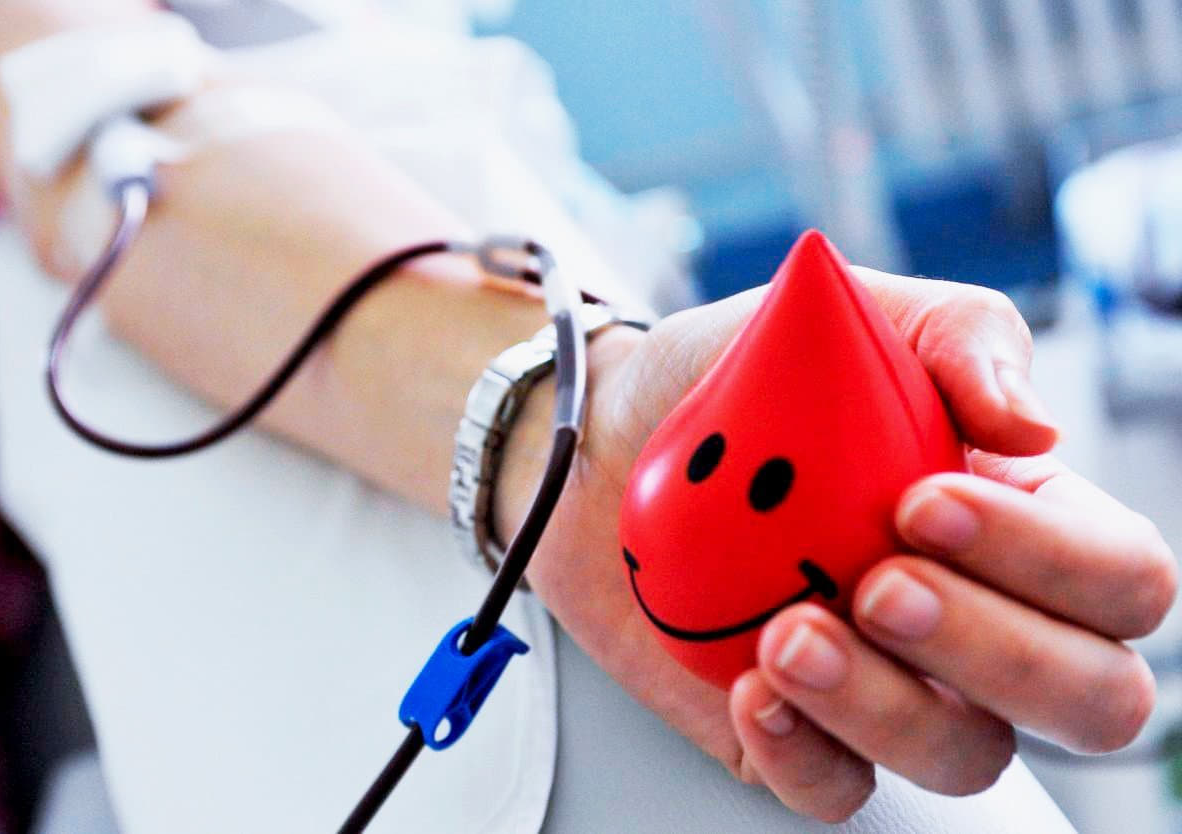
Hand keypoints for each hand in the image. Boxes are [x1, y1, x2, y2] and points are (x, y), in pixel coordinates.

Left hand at [501, 269, 1176, 822]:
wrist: (607, 440)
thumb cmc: (736, 381)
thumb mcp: (850, 319)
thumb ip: (959, 340)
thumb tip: (1032, 424)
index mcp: (1013, 515)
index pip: (1120, 576)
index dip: (1049, 560)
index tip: (922, 501)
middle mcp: (971, 612)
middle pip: (1087, 696)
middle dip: (993, 650)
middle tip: (876, 584)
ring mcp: (891, 681)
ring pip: (963, 755)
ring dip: (880, 704)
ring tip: (786, 634)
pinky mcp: (804, 731)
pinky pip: (842, 791)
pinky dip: (802, 754)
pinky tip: (750, 691)